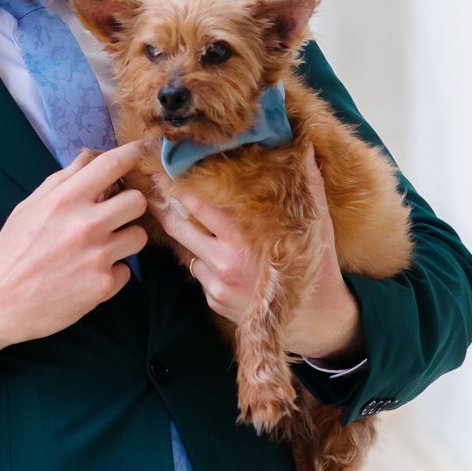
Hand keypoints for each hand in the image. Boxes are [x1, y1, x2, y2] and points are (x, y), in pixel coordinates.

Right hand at [0, 138, 148, 370]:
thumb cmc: (11, 252)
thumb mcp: (28, 207)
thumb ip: (61, 181)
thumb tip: (88, 158)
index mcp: (64, 200)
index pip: (111, 165)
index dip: (132, 154)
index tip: (139, 152)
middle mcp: (85, 225)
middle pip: (137, 201)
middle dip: (130, 205)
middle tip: (116, 214)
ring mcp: (97, 256)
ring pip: (138, 236)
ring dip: (124, 240)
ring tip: (101, 248)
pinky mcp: (103, 286)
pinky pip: (125, 271)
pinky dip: (112, 272)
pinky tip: (90, 275)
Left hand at [146, 142, 363, 362]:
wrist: (317, 322)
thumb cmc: (317, 268)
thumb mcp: (317, 226)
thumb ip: (308, 187)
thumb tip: (307, 148)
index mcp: (242, 242)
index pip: (198, 207)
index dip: (182, 188)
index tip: (169, 171)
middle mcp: (223, 265)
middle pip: (178, 228)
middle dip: (165, 208)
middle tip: (154, 189)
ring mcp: (216, 286)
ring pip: (189, 251)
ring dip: (192, 238)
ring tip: (198, 224)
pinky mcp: (214, 301)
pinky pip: (200, 273)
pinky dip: (207, 263)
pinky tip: (225, 259)